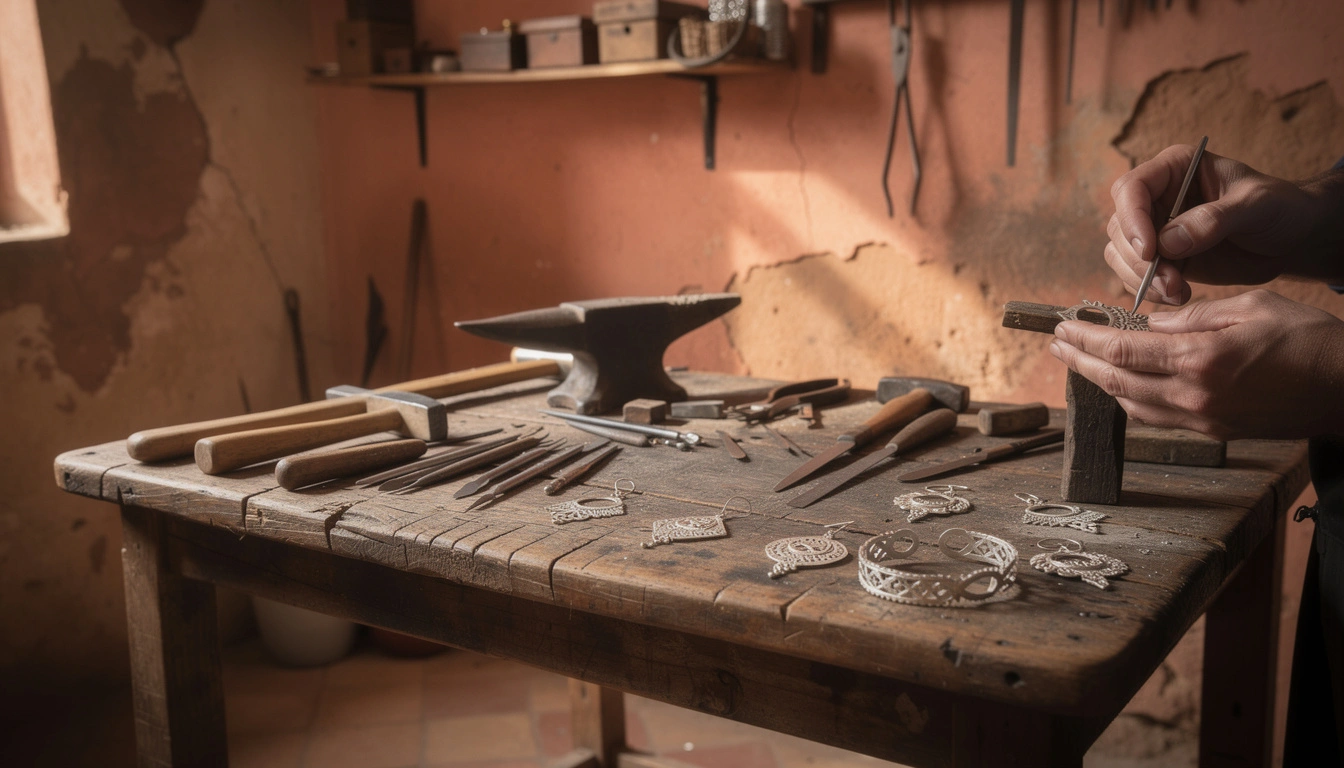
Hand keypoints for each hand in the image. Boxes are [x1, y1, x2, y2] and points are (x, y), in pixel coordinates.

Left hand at [1049, 290, 1343, 439]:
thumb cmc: (1308, 340)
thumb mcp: (1251, 306)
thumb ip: (1193, 316)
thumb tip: (1150, 324)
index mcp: (1201, 359)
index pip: (1123, 351)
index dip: (1085, 339)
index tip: (1063, 326)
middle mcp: (1194, 396)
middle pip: (1116, 381)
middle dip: (1079, 362)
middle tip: (1056, 344)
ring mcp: (1203, 419)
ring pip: (1132, 403)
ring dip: (1100, 382)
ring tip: (1079, 361)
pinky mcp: (1213, 432)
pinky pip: (1156, 417)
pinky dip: (1130, 398)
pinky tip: (1120, 384)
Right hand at [1106, 145, 1337, 305]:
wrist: (1292, 237)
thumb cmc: (1279, 207)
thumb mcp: (1256, 204)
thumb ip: (1214, 219)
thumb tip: (1167, 241)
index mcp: (1175, 169)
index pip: (1131, 188)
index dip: (1132, 218)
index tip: (1150, 250)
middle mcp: (1157, 197)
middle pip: (1120, 226)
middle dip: (1139, 259)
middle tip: (1169, 281)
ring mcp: (1155, 229)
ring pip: (1120, 254)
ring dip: (1142, 279)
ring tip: (1177, 292)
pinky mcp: (1161, 258)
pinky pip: (1135, 276)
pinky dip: (1150, 291)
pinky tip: (1179, 295)